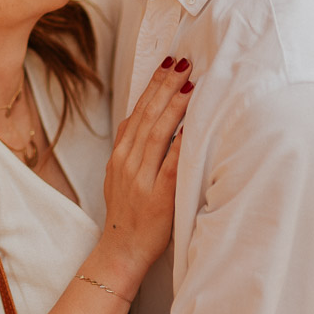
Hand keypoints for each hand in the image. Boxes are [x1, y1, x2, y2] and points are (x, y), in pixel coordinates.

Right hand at [101, 56, 191, 275]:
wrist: (121, 250)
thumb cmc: (128, 214)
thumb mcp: (120, 177)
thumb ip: (131, 149)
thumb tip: (143, 119)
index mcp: (120, 155)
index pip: (137, 112)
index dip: (153, 86)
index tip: (168, 64)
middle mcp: (128, 162)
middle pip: (147, 116)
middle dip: (166, 86)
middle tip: (184, 63)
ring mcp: (141, 178)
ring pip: (157, 133)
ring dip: (174, 106)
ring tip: (189, 83)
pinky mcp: (158, 196)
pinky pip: (171, 164)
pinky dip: (182, 143)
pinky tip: (193, 125)